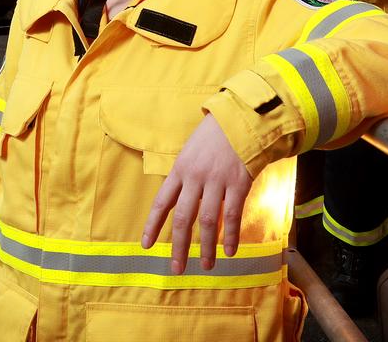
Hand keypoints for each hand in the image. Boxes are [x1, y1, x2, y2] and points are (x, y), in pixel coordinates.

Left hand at [141, 114, 252, 273]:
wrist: (241, 119)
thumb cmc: (214, 135)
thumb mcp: (190, 151)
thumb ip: (184, 176)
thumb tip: (177, 200)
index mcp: (180, 169)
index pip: (162, 202)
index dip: (153, 225)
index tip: (146, 245)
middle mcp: (195, 177)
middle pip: (183, 217)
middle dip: (179, 246)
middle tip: (176, 268)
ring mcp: (217, 181)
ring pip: (207, 221)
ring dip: (206, 246)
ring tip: (206, 266)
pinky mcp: (238, 183)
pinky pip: (232, 214)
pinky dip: (230, 235)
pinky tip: (230, 251)